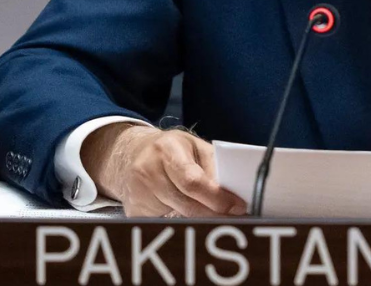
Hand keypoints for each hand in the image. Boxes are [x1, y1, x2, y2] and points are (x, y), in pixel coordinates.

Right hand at [84, 124, 246, 217]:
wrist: (133, 154)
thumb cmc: (173, 150)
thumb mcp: (195, 146)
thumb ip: (214, 166)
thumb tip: (234, 193)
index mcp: (167, 149)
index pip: (193, 181)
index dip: (217, 197)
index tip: (237, 207)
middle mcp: (148, 171)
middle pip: (187, 205)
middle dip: (215, 214)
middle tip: (235, 219)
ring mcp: (137, 193)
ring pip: (179, 218)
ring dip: (202, 221)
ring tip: (218, 219)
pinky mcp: (134, 211)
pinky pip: (166, 224)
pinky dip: (183, 225)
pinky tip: (192, 219)